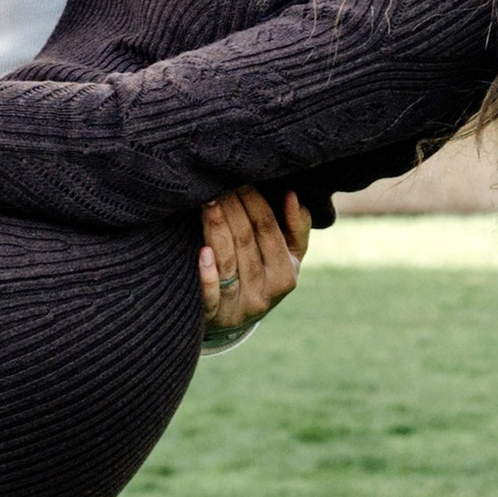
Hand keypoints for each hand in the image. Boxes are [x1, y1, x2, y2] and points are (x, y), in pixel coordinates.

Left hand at [198, 185, 308, 345]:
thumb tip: (292, 195)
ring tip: (208, 201)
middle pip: (246, 242)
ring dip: (216, 229)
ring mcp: (238, 307)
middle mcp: (265, 293)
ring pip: (227, 262)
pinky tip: (202, 252)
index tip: (241, 178)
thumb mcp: (286, 257)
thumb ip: (296, 227)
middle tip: (218, 183)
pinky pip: (211, 296)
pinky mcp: (213, 317)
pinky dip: (207, 275)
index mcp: (286, 275)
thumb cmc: (261, 275)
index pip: (269, 230)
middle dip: (233, 209)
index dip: (255, 202)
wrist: (233, 319)